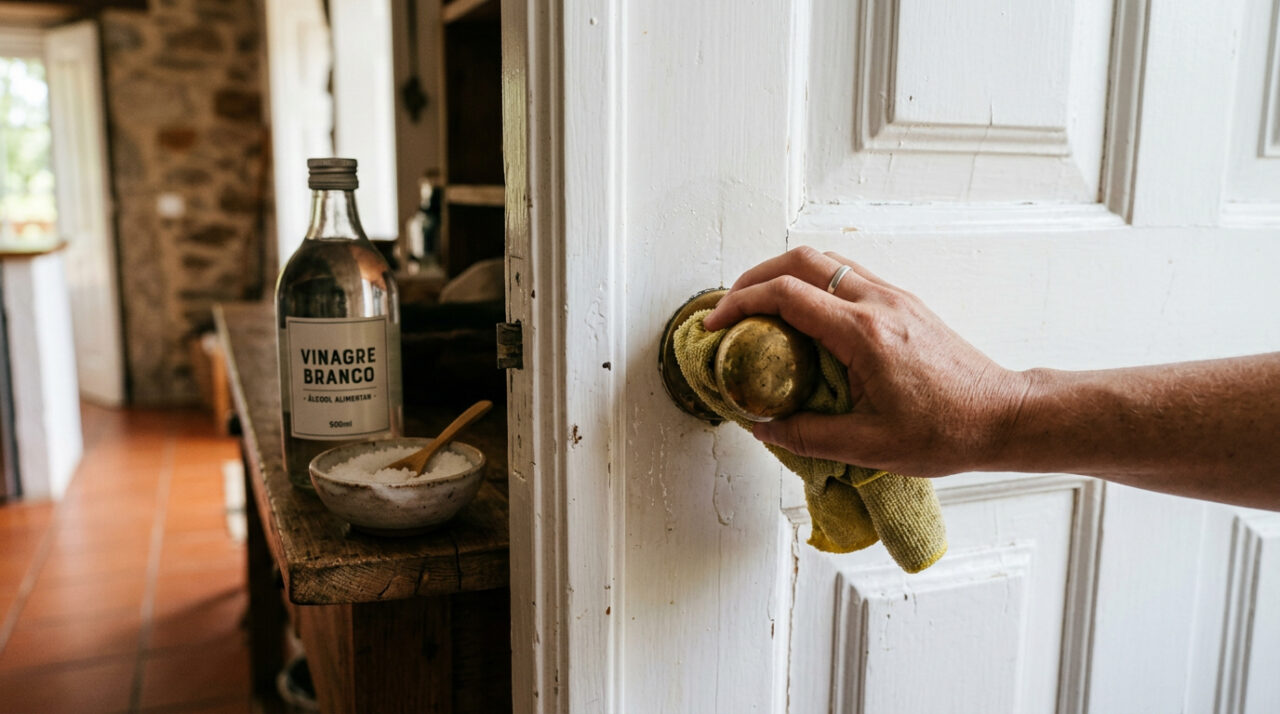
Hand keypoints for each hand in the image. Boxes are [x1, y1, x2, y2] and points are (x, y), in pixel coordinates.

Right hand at [703, 246, 1028, 476]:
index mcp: (864, 334)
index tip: (717, 324)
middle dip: (755, 276)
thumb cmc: (946, 431)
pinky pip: (848, 277)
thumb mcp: (869, 446)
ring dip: (785, 276)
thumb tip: (765, 429)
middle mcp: (878, 303)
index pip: (787, 294)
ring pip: (827, 263)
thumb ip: (808, 436)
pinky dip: (814, 286)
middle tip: (730, 307)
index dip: (741, 303)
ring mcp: (894, 298)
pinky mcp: (904, 305)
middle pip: (802, 259)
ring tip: (760, 310)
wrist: (1002, 416)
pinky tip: (804, 320)